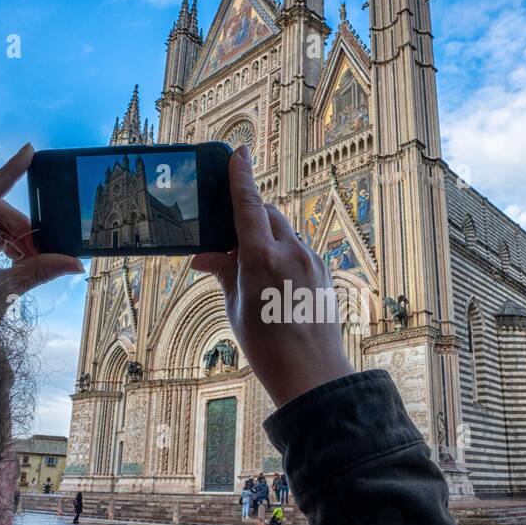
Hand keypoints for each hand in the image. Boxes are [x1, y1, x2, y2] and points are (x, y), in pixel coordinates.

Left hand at [0, 143, 83, 298]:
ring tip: (31, 263)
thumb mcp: (0, 292)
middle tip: (44, 253)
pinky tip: (16, 264)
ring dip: (16, 241)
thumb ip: (36, 273)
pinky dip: (4, 247)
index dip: (8, 172)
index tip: (28, 151)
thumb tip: (73, 263)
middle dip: (22, 231)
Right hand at [191, 146, 353, 406]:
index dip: (241, 176)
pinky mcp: (323, 271)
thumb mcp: (234, 307)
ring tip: (252, 269)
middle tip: (230, 238)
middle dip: (249, 216)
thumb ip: (222, 272)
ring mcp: (311, 260)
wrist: (311, 372)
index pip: (249, 203)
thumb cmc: (267, 344)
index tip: (238, 153)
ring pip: (284, 232)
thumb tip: (202, 257)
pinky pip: (299, 249)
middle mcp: (291, 251)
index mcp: (262, 257)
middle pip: (268, 214)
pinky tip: (275, 282)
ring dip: (266, 237)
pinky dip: (283, 253)